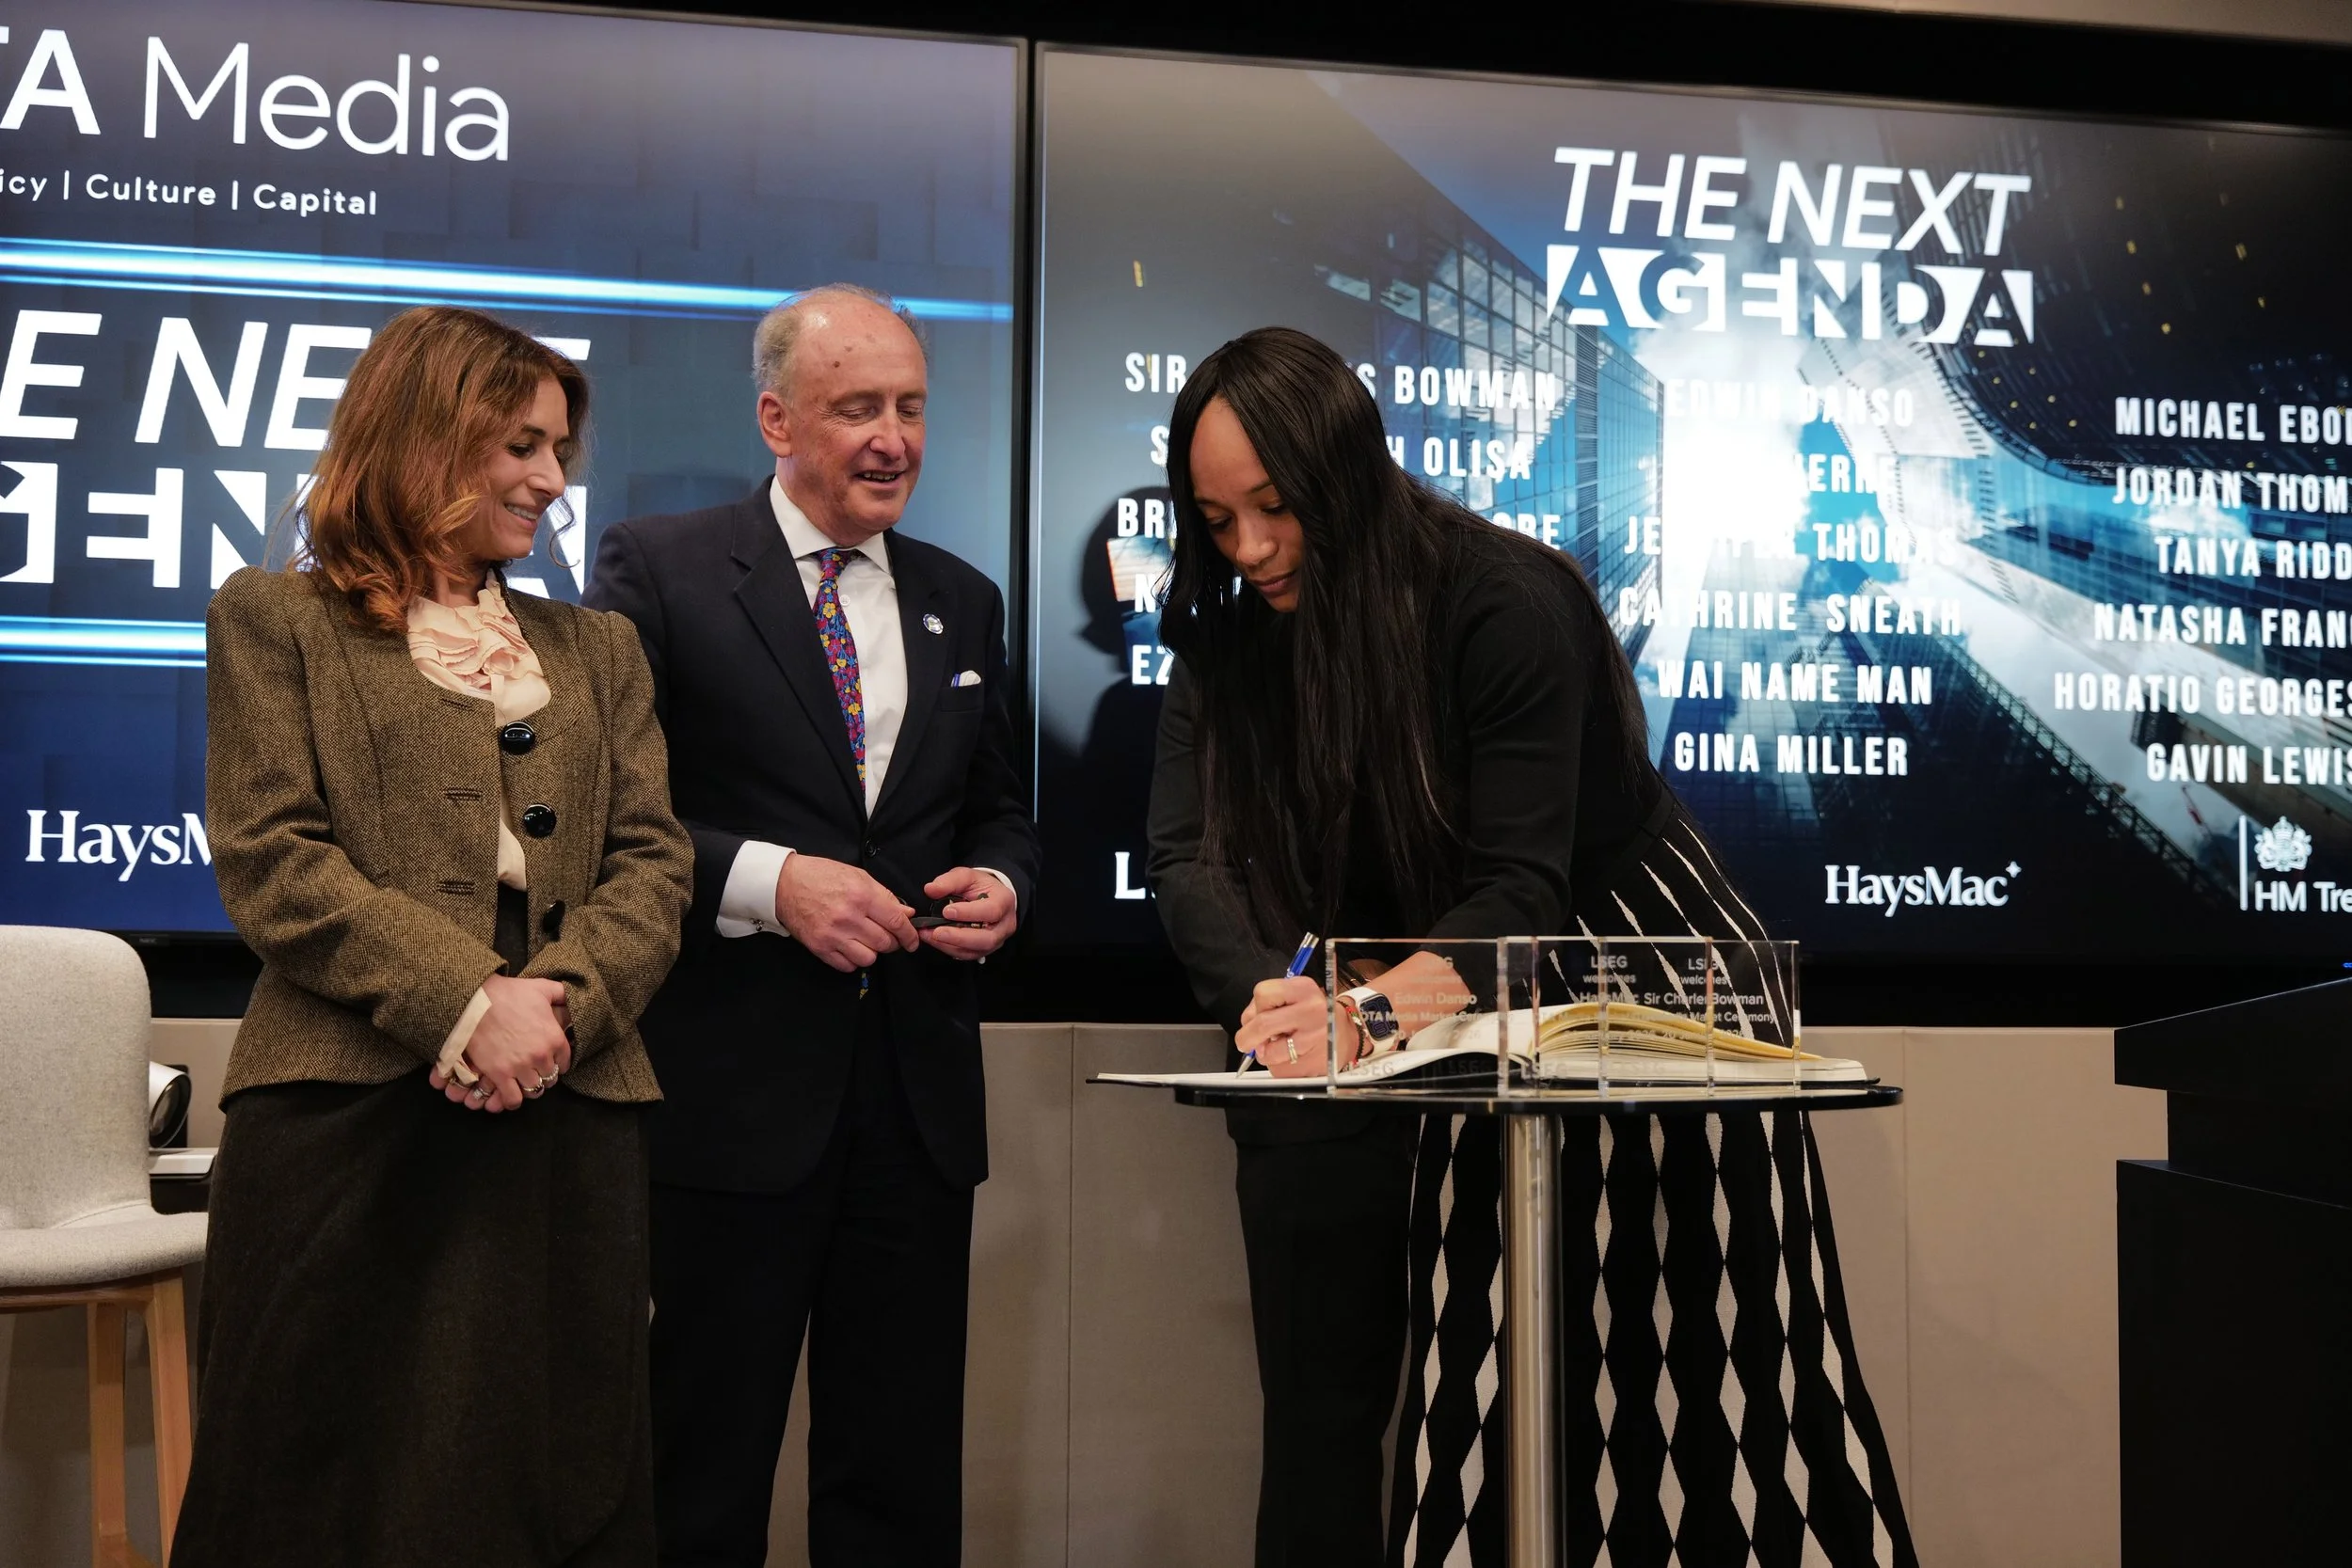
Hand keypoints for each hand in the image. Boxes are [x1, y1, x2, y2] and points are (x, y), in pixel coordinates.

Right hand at [429, 976, 570, 1111]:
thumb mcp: (542, 988)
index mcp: (554, 1038)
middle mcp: (541, 1056)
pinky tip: (510, 1093)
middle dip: (544, 1075)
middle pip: (550, 1078)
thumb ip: (562, 994)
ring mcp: (520, 1067)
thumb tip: (573, 997)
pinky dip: (513, 1100)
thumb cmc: (508, 993)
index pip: (565, 1062)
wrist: (475, 1001)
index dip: (558, 1062)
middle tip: (534, 1071)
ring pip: (533, 1090)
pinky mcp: (499, 1074)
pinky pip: (513, 1098)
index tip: (550, 1061)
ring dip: (529, 1087)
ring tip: (523, 1082)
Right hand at [777, 853, 919, 972]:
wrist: (785, 884)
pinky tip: (850, 946)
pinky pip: (847, 966)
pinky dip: (853, 960)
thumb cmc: (822, 876)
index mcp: (861, 896)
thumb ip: (885, 896)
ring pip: (868, 958)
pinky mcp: (820, 948)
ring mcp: (833, 935)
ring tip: (866, 940)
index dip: (909, 934)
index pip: (896, 922)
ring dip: (872, 952)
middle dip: (892, 942)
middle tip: (888, 936)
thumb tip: (907, 913)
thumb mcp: (858, 877)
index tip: (913, 939)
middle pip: (885, 943)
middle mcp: (848, 918)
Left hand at [917, 869, 1017, 959]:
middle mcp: (1004, 925)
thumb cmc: (980, 887)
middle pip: (986, 939)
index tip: (946, 911)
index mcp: (1004, 901)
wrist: (990, 897)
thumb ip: (950, 881)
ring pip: (976, 951)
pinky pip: (968, 954)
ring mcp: (996, 940)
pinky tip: (935, 940)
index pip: (991, 911)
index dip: (969, 913)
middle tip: (936, 932)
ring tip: (930, 936)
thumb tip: (931, 889)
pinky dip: (949, 949)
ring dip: (950, 945)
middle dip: (959, 937)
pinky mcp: (985, 949)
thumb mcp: (967, 876)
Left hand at [1235, 975, 1350, 1078]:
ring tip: (1277, 1048)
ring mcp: (1313, 1039)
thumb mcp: (1297, 996)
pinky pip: (1280, 1069)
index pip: (1263, 993)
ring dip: (1264, 1054)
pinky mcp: (1312, 1064)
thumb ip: (1270, 1005)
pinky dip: (1278, 1065)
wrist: (1347, 1035)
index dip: (1253, 1008)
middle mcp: (1311, 1011)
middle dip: (1246, 1037)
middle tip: (1245, 1042)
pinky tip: (1291, 1057)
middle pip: (1262, 1023)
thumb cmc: (1316, 1014)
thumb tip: (1247, 1024)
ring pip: (1269, 1052)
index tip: (1256, 1015)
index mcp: (1304, 989)